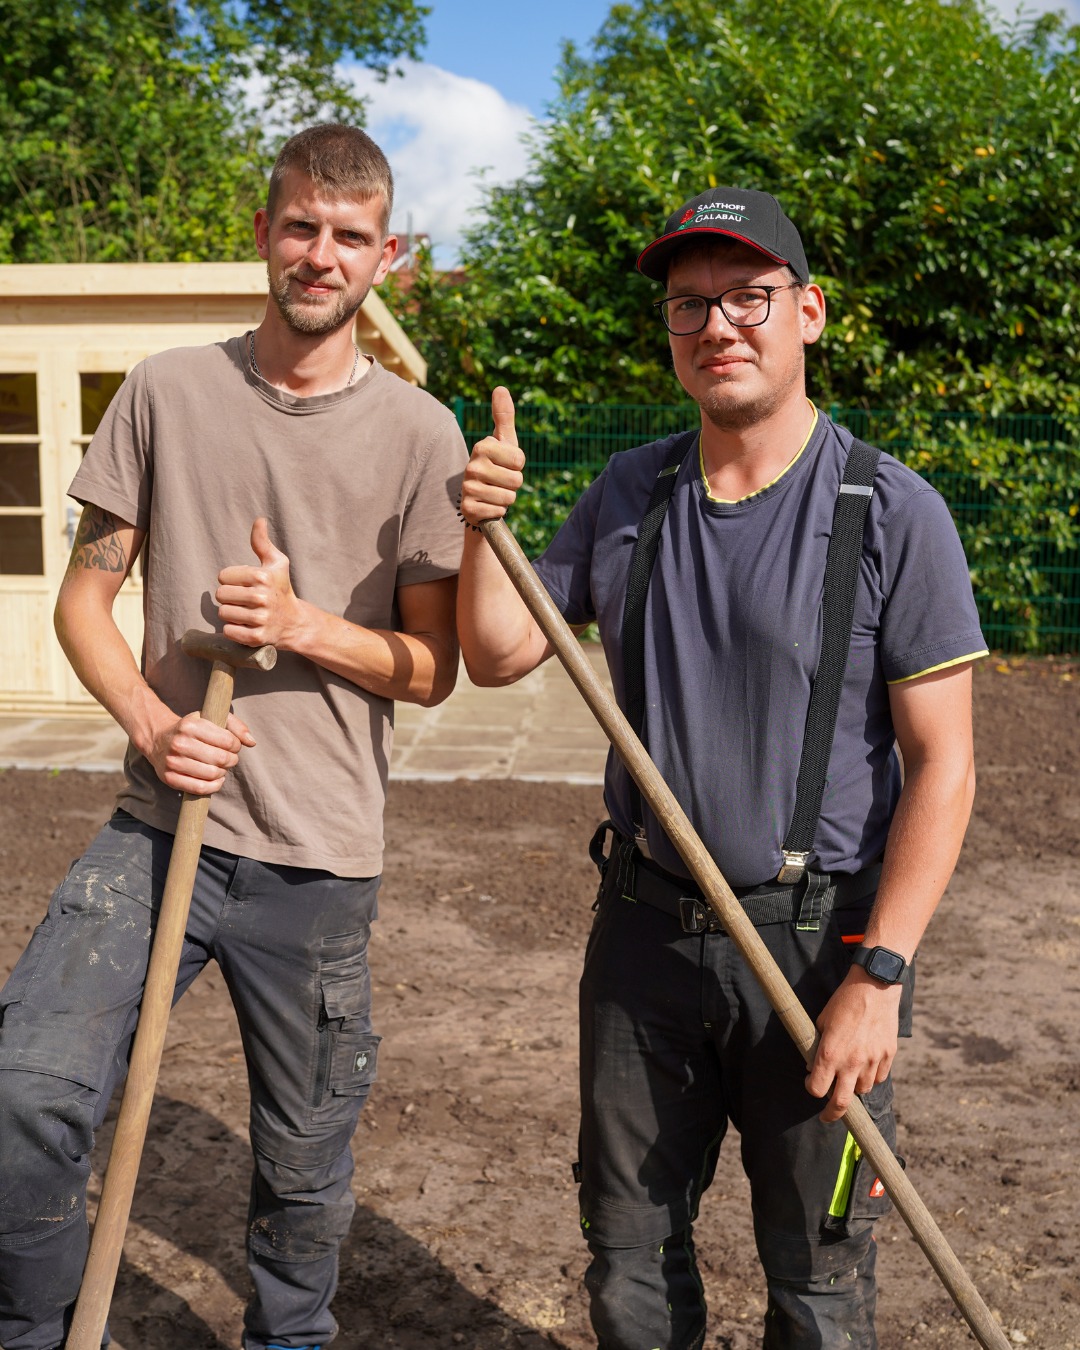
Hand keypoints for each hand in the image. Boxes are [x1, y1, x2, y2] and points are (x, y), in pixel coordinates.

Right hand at [147, 709, 255, 794]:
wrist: (158, 739)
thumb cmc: (192, 729)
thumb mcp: (211, 718)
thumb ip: (235, 725)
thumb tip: (252, 742)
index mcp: (191, 726)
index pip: (228, 741)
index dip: (236, 746)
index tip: (233, 746)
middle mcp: (180, 743)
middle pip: (221, 759)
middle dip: (231, 760)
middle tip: (229, 758)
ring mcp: (172, 762)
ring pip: (212, 774)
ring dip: (223, 773)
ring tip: (221, 767)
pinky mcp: (169, 778)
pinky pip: (200, 788)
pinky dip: (214, 786)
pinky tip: (216, 779)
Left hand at [216, 518, 304, 648]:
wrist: (296, 622)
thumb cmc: (281, 589)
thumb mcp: (276, 563)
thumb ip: (262, 542)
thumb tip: (259, 520)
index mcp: (262, 576)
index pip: (223, 576)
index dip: (231, 580)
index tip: (245, 585)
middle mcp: (261, 597)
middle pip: (220, 595)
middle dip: (229, 598)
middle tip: (244, 601)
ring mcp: (260, 619)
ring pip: (223, 613)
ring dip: (231, 614)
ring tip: (246, 613)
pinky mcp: (257, 637)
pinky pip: (229, 631)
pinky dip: (233, 630)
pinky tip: (246, 626)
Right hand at [459, 386, 525, 526]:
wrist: (478, 498)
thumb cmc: (497, 465)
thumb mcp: (504, 441)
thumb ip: (504, 416)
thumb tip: (500, 387)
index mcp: (482, 446)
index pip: (520, 459)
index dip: (518, 466)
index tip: (506, 465)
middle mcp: (472, 465)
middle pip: (517, 480)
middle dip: (513, 485)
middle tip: (501, 481)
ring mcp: (468, 487)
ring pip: (508, 497)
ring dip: (506, 499)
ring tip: (495, 493)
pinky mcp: (468, 508)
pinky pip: (498, 511)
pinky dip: (497, 511)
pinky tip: (487, 505)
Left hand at [805, 967, 902, 1122]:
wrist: (874, 987)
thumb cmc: (843, 1001)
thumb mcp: (821, 1021)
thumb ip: (817, 1046)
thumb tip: (812, 1067)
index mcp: (830, 1054)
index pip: (817, 1089)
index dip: (811, 1088)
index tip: (811, 1083)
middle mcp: (851, 1062)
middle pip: (841, 1103)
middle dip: (831, 1114)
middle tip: (827, 1115)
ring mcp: (872, 1061)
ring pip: (862, 1090)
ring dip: (853, 1088)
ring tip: (848, 1075)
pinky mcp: (888, 1056)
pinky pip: (879, 1078)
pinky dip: (871, 1077)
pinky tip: (865, 1066)